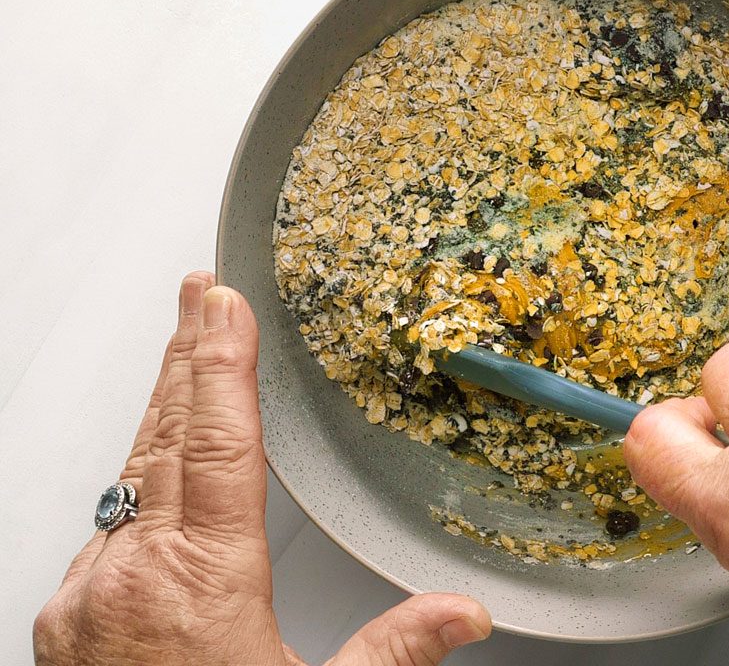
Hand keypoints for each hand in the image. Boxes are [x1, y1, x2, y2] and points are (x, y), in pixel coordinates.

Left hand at [34, 273, 490, 664]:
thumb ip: (394, 652)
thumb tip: (465, 614)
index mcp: (199, 582)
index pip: (216, 439)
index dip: (222, 361)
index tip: (221, 300)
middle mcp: (128, 577)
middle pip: (163, 437)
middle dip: (184, 357)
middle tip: (197, 295)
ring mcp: (87, 600)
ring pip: (129, 476)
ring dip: (162, 412)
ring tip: (183, 357)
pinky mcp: (67, 625)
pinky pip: (110, 527)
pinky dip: (140, 479)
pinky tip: (157, 468)